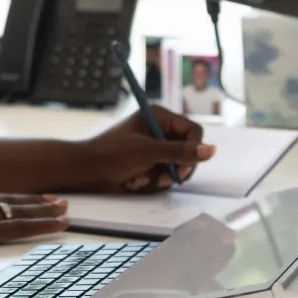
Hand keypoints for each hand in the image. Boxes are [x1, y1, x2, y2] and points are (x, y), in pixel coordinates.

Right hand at [0, 193, 69, 256]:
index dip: (6, 198)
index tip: (18, 197)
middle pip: (9, 201)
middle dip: (32, 200)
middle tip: (52, 198)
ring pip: (22, 210)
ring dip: (45, 209)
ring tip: (64, 207)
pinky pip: (24, 227)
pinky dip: (46, 224)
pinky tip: (62, 223)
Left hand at [77, 107, 215, 193]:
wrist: (85, 172)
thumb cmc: (111, 154)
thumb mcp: (147, 152)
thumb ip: (180, 152)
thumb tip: (211, 151)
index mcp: (159, 116)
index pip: (193, 131)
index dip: (193, 150)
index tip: (183, 170)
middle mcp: (159, 130)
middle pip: (188, 151)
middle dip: (174, 168)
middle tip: (162, 179)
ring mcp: (154, 148)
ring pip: (176, 167)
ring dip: (159, 177)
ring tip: (138, 178)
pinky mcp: (149, 163)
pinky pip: (163, 175)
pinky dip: (151, 181)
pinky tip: (133, 180)